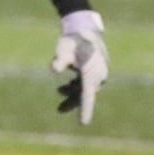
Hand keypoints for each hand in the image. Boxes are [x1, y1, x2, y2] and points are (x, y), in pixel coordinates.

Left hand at [51, 10, 108, 124]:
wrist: (86, 31)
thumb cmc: (73, 40)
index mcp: (91, 73)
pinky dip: (76, 87)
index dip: (85, 110)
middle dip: (73, 102)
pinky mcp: (96, 73)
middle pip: (85, 95)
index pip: (88, 96)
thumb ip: (60, 60)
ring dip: (73, 94)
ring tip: (59, 91)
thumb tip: (54, 69)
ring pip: (85, 90)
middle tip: (59, 110)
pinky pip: (86, 85)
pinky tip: (65, 87)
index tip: (84, 123)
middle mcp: (98, 76)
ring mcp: (99, 75)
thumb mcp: (64, 49)